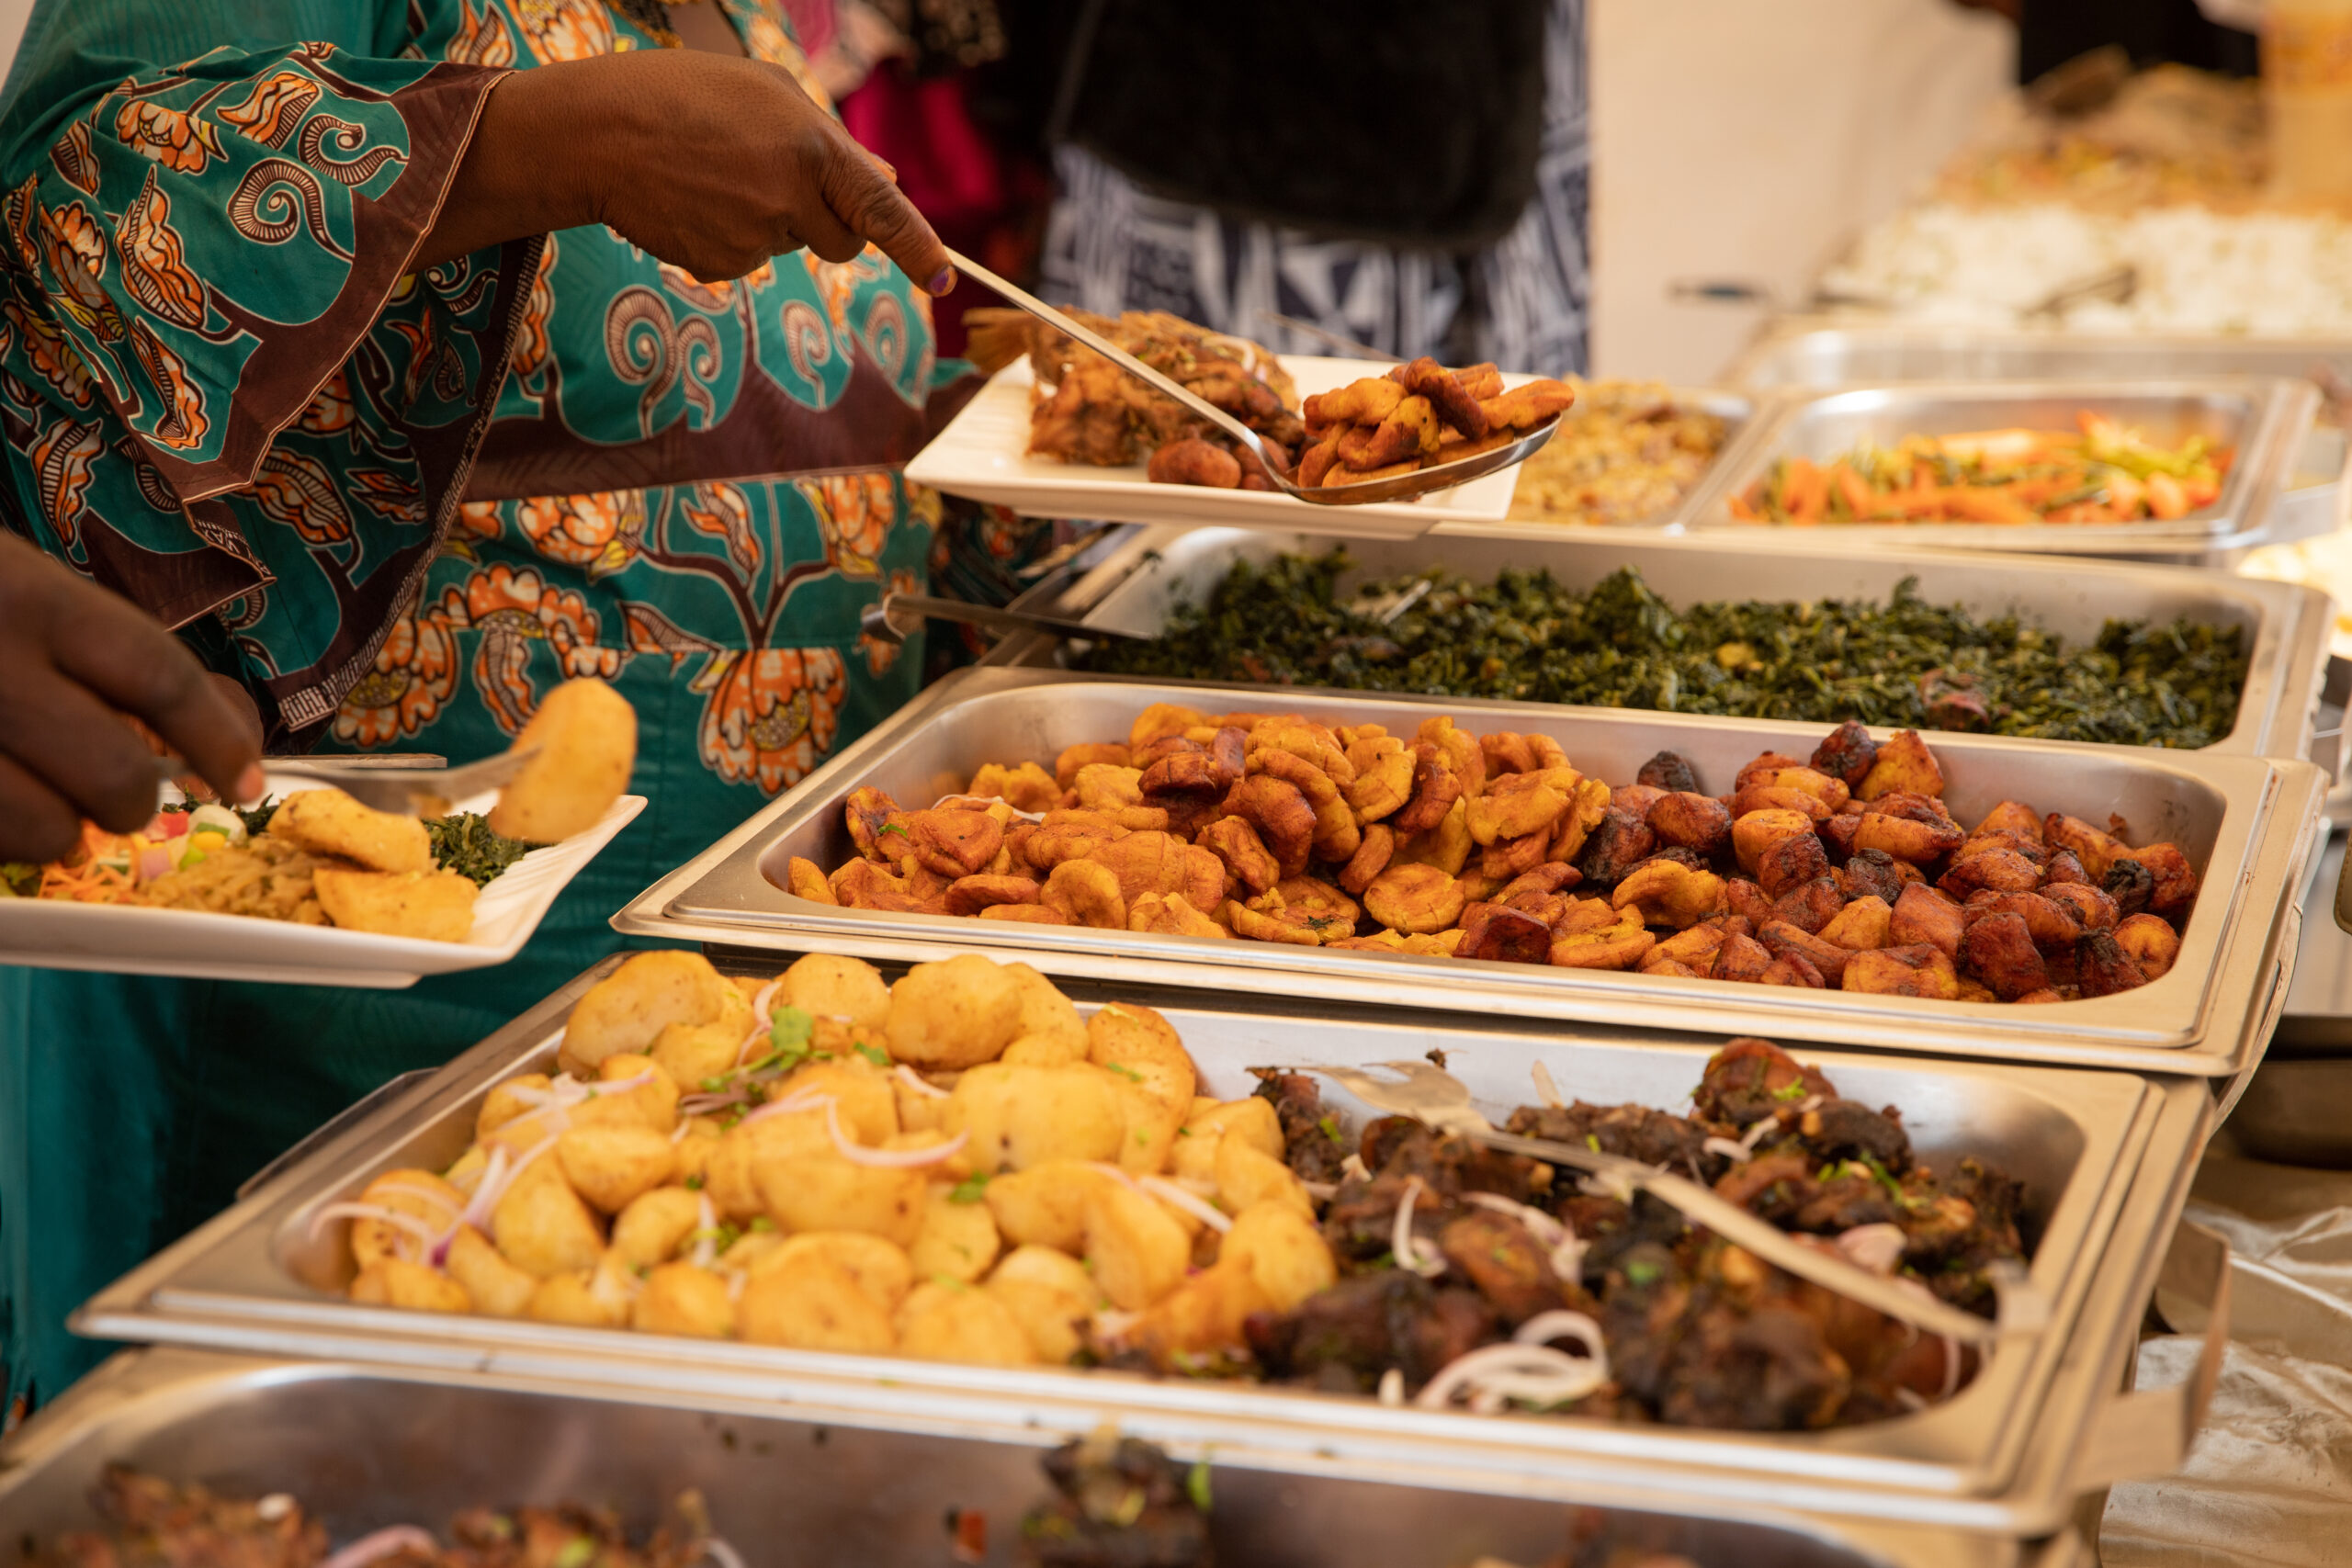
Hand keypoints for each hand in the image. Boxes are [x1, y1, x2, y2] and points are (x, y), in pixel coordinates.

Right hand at [0, 533, 262, 861]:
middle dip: (134, 800)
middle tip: (123, 795)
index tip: (244, 778)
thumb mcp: (17, 582)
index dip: (218, 740)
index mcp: (24, 597)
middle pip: (115, 775)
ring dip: (57, 831)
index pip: (158, 678)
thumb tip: (224, 727)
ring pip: (44, 832)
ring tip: (34, 796)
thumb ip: (106, 650)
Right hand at [422, 51, 954, 292]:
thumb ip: (833, 143)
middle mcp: (792, 199)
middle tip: (774, 182)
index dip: (919, 249)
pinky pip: (747, 260)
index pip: (884, 212)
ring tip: (715, 173)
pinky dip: (729, 235)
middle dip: (829, 225)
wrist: (596, 134)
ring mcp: (757, 239)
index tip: (945, 279)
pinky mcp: (723, 266)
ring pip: (790, 246)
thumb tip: (887, 182)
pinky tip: (693, 199)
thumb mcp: (767, 94)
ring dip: (769, 219)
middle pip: (843, 243)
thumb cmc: (685, 95)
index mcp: (813, 148)